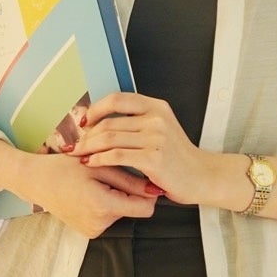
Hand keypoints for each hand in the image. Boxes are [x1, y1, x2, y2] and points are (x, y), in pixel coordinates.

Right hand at [18, 152, 157, 237]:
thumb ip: (129, 179)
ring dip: (116, 197)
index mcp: (102, 206)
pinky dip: (105, 204)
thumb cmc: (64, 167)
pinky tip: (89, 193)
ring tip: (94, 183)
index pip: (145, 208)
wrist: (34, 180)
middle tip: (106, 175)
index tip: (138, 176)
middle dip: (127, 191)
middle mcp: (99, 224)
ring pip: (122, 212)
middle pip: (133, 209)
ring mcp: (93, 231)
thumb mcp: (98, 166)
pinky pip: (109, 217)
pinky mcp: (89, 232)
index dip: (146, 192)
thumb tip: (156, 189)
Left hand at [71, 91, 217, 205]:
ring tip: (78, 155)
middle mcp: (156, 118)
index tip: (83, 121)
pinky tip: (91, 163)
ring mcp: (156, 137)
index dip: (96, 109)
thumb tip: (102, 120)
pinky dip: (99, 159)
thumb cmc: (178, 157)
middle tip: (74, 144)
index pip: (117, 99)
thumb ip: (138, 121)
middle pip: (109, 122)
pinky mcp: (153, 157)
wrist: (201, 176)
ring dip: (89, 147)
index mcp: (156, 106)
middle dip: (86, 135)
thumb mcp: (161, 128)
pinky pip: (117, 156)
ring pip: (110, 138)